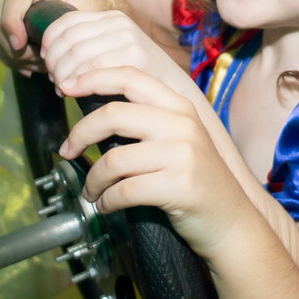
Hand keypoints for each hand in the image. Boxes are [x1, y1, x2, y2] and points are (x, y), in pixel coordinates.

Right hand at [0, 0, 129, 73]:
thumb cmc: (88, 6)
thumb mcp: (84, 14)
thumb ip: (69, 27)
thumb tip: (47, 51)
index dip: (12, 22)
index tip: (20, 46)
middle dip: (11, 45)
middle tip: (33, 65)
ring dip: (8, 52)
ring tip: (34, 67)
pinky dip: (6, 52)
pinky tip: (25, 65)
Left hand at [41, 10, 196, 100]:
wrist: (176, 91)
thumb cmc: (140, 77)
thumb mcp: (114, 51)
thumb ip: (90, 46)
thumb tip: (49, 54)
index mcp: (112, 18)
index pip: (65, 21)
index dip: (48, 41)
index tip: (45, 61)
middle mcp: (119, 24)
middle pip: (67, 39)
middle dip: (53, 62)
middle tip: (54, 81)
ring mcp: (128, 38)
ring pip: (75, 54)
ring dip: (61, 74)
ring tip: (62, 89)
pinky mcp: (134, 57)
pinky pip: (91, 68)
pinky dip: (75, 81)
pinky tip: (73, 93)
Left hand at [59, 66, 250, 256]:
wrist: (231, 221)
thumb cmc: (198, 182)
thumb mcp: (181, 139)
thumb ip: (150, 121)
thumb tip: (97, 114)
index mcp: (181, 107)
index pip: (131, 77)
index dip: (93, 78)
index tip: (66, 88)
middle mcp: (183, 125)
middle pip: (113, 115)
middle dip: (79, 134)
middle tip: (67, 150)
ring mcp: (182, 155)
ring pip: (112, 159)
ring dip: (92, 180)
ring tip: (92, 191)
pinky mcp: (179, 186)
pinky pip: (123, 191)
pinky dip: (106, 201)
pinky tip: (107, 205)